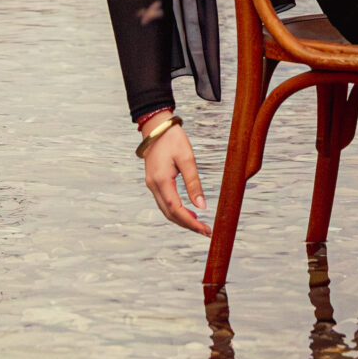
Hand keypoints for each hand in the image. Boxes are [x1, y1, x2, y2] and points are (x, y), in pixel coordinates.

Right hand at [142, 121, 210, 235]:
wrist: (156, 127)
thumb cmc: (172, 139)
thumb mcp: (187, 158)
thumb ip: (194, 183)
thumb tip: (201, 206)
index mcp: (161, 180)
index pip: (176, 209)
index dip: (191, 223)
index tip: (206, 230)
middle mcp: (153, 185)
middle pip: (169, 214)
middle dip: (187, 225)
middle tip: (206, 231)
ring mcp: (151, 184)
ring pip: (165, 210)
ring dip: (181, 219)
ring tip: (200, 224)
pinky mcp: (154, 182)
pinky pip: (164, 202)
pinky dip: (175, 210)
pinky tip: (188, 212)